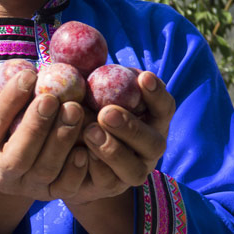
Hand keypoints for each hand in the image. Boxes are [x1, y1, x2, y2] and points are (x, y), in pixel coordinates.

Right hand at [0, 69, 87, 201]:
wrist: (6, 164)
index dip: (9, 99)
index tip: (28, 75)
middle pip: (18, 156)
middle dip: (36, 126)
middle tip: (52, 98)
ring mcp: (26, 187)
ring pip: (45, 169)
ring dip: (61, 140)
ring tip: (75, 110)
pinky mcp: (50, 194)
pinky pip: (65, 187)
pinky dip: (76, 169)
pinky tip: (85, 146)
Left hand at [66, 71, 174, 204]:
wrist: (69, 149)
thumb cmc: (85, 106)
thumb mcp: (89, 88)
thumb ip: (92, 72)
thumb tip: (85, 45)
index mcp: (151, 118)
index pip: (164, 106)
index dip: (157, 93)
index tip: (143, 77)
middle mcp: (149, 147)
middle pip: (152, 141)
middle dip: (131, 127)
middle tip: (107, 113)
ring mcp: (133, 171)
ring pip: (132, 168)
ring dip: (111, 150)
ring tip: (88, 132)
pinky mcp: (111, 188)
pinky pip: (106, 182)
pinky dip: (93, 169)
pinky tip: (79, 155)